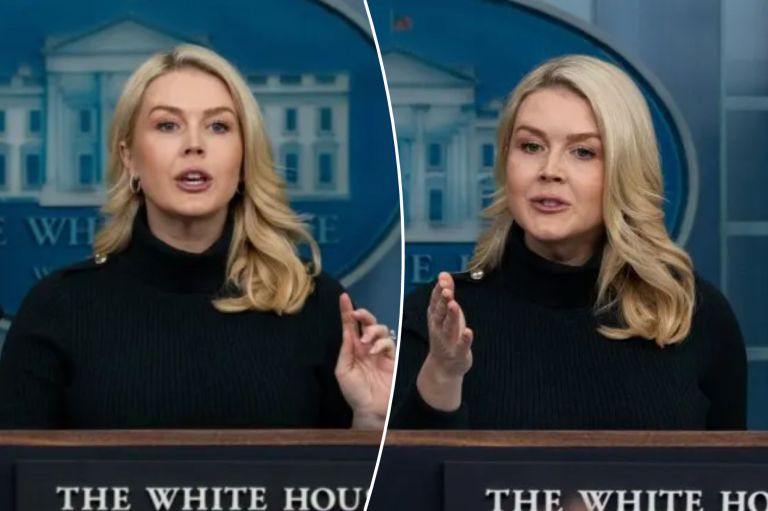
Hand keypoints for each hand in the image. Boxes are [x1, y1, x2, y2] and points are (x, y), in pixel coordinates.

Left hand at [335, 293, 394, 429]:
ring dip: (372, 331)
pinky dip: (380, 343)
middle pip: (368, 323)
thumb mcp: (343, 370)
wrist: (370, 409)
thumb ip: (345, 350)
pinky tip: (373, 351)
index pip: (350, 326)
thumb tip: (347, 331)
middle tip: (357, 315)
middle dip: (364, 314)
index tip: (343, 297)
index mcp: (353, 349)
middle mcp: (366, 347)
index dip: (346, 311)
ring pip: (380, 329)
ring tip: (365, 341)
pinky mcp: (391, 357)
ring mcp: (380, 352)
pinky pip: (388, 343)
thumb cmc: (355, 393)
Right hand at [426, 272, 472, 377]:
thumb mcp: (445, 313)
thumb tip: (444, 274)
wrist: (443, 366)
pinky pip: (461, 345)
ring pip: (449, 326)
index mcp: (436, 317)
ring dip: (451, 316)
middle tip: (447, 290)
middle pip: (440, 312)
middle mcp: (439, 327)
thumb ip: (446, 293)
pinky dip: (465, 339)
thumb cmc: (446, 335)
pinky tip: (468, 331)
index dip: (439, 290)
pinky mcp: (458, 352)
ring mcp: (448, 340)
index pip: (435, 301)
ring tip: (454, 305)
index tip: (443, 279)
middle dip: (443, 300)